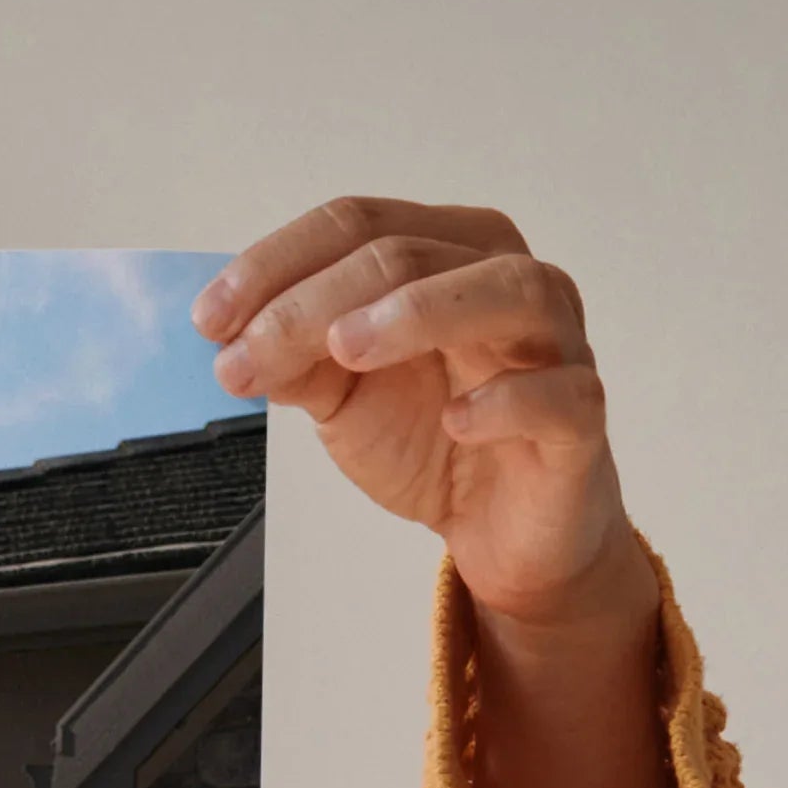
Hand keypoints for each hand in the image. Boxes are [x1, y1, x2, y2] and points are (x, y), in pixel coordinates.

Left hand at [199, 198, 681, 787]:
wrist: (516, 565)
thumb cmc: (438, 465)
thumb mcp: (346, 409)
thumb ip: (296, 361)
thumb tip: (227, 340)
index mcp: (446, 268)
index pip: (361, 222)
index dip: (276, 260)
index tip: (205, 325)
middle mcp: (511, 294)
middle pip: (419, 244)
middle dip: (314, 293)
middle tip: (241, 353)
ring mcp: (555, 360)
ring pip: (504, 292)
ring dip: (408, 313)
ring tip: (332, 348)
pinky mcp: (582, 438)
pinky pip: (556, 399)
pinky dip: (499, 405)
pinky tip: (447, 430)